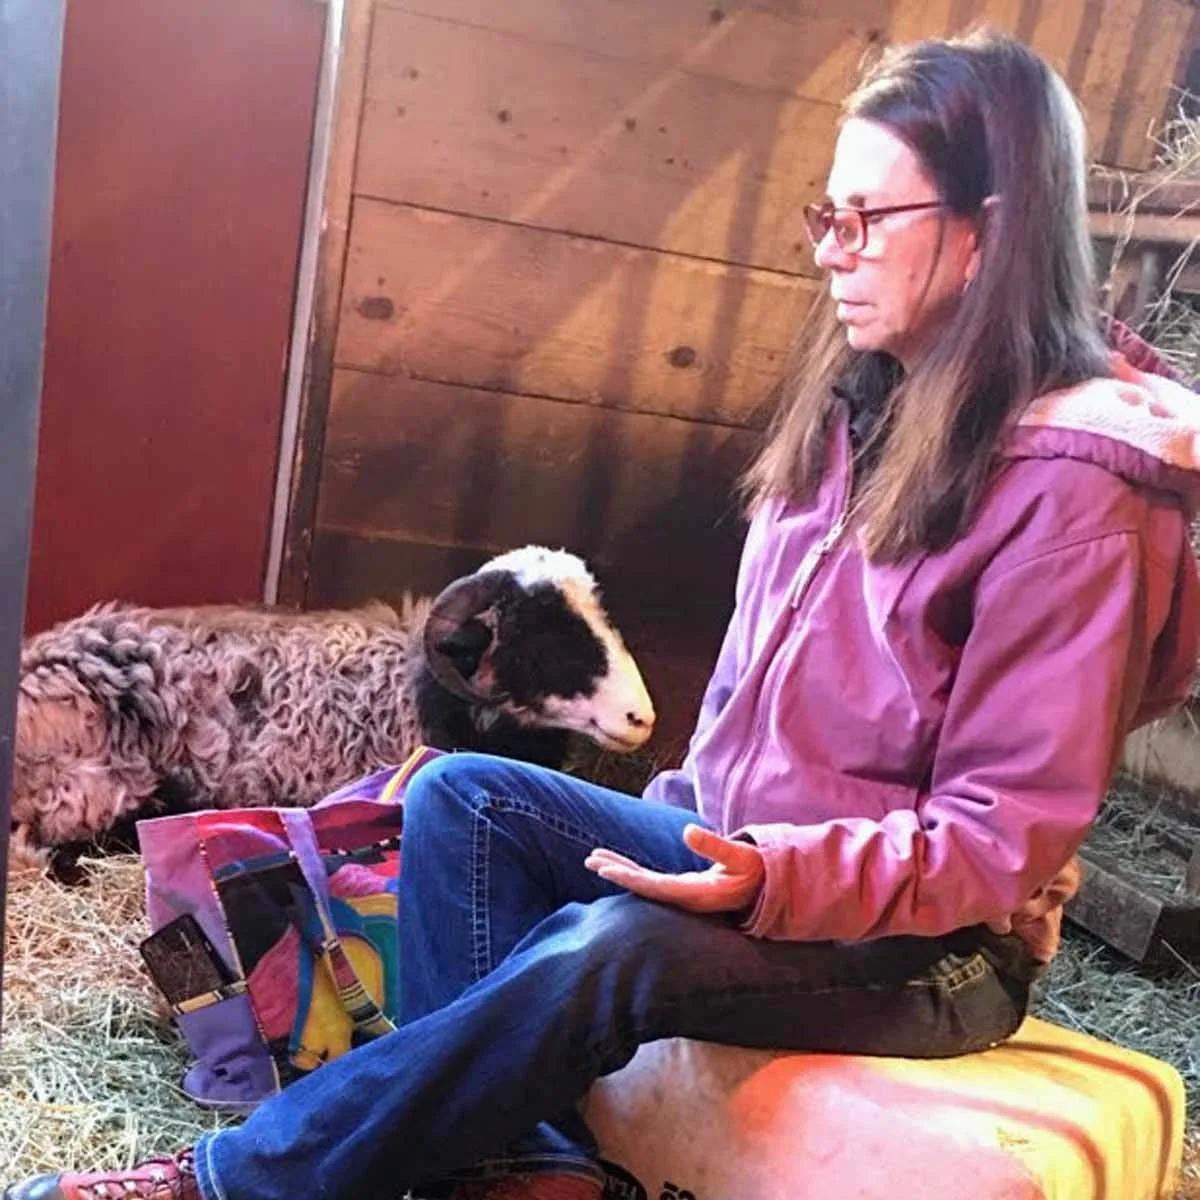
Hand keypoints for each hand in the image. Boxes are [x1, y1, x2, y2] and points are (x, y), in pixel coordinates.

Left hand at [584, 825, 764, 915]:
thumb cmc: (756, 872)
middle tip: (590, 861)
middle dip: (617, 872)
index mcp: (696, 894)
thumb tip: (687, 830)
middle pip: (643, 886)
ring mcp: (681, 894)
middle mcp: (684, 898)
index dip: (630, 877)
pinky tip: (616, 863)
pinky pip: (651, 880)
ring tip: (592, 859)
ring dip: (620, 869)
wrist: (768, 891)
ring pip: (644, 882)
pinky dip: (632, 870)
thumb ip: (716, 846)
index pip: (655, 886)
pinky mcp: (681, 888)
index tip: (607, 869)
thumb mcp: (741, 857)